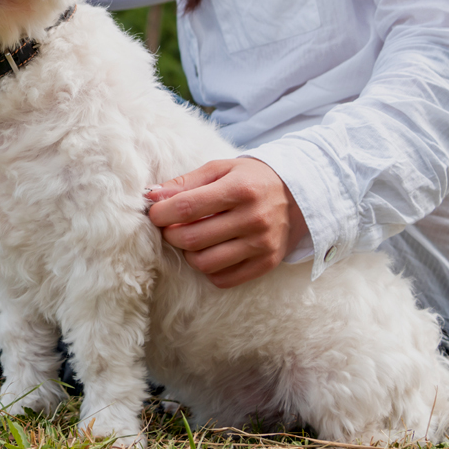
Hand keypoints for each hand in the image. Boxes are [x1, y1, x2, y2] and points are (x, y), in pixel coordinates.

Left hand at [146, 159, 307, 288]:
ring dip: (188, 253)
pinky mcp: (266, 263)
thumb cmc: (249, 179)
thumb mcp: (219, 169)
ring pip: (204, 263)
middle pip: (192, 238)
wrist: (297, 194)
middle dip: (171, 234)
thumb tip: (151, 196)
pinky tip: (210, 251)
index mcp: (239, 189)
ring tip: (191, 238)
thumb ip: (184, 183)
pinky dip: (209, 269)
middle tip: (171, 226)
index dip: (161, 213)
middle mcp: (254, 218)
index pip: (187, 207)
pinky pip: (223, 279)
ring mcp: (262, 244)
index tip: (155, 213)